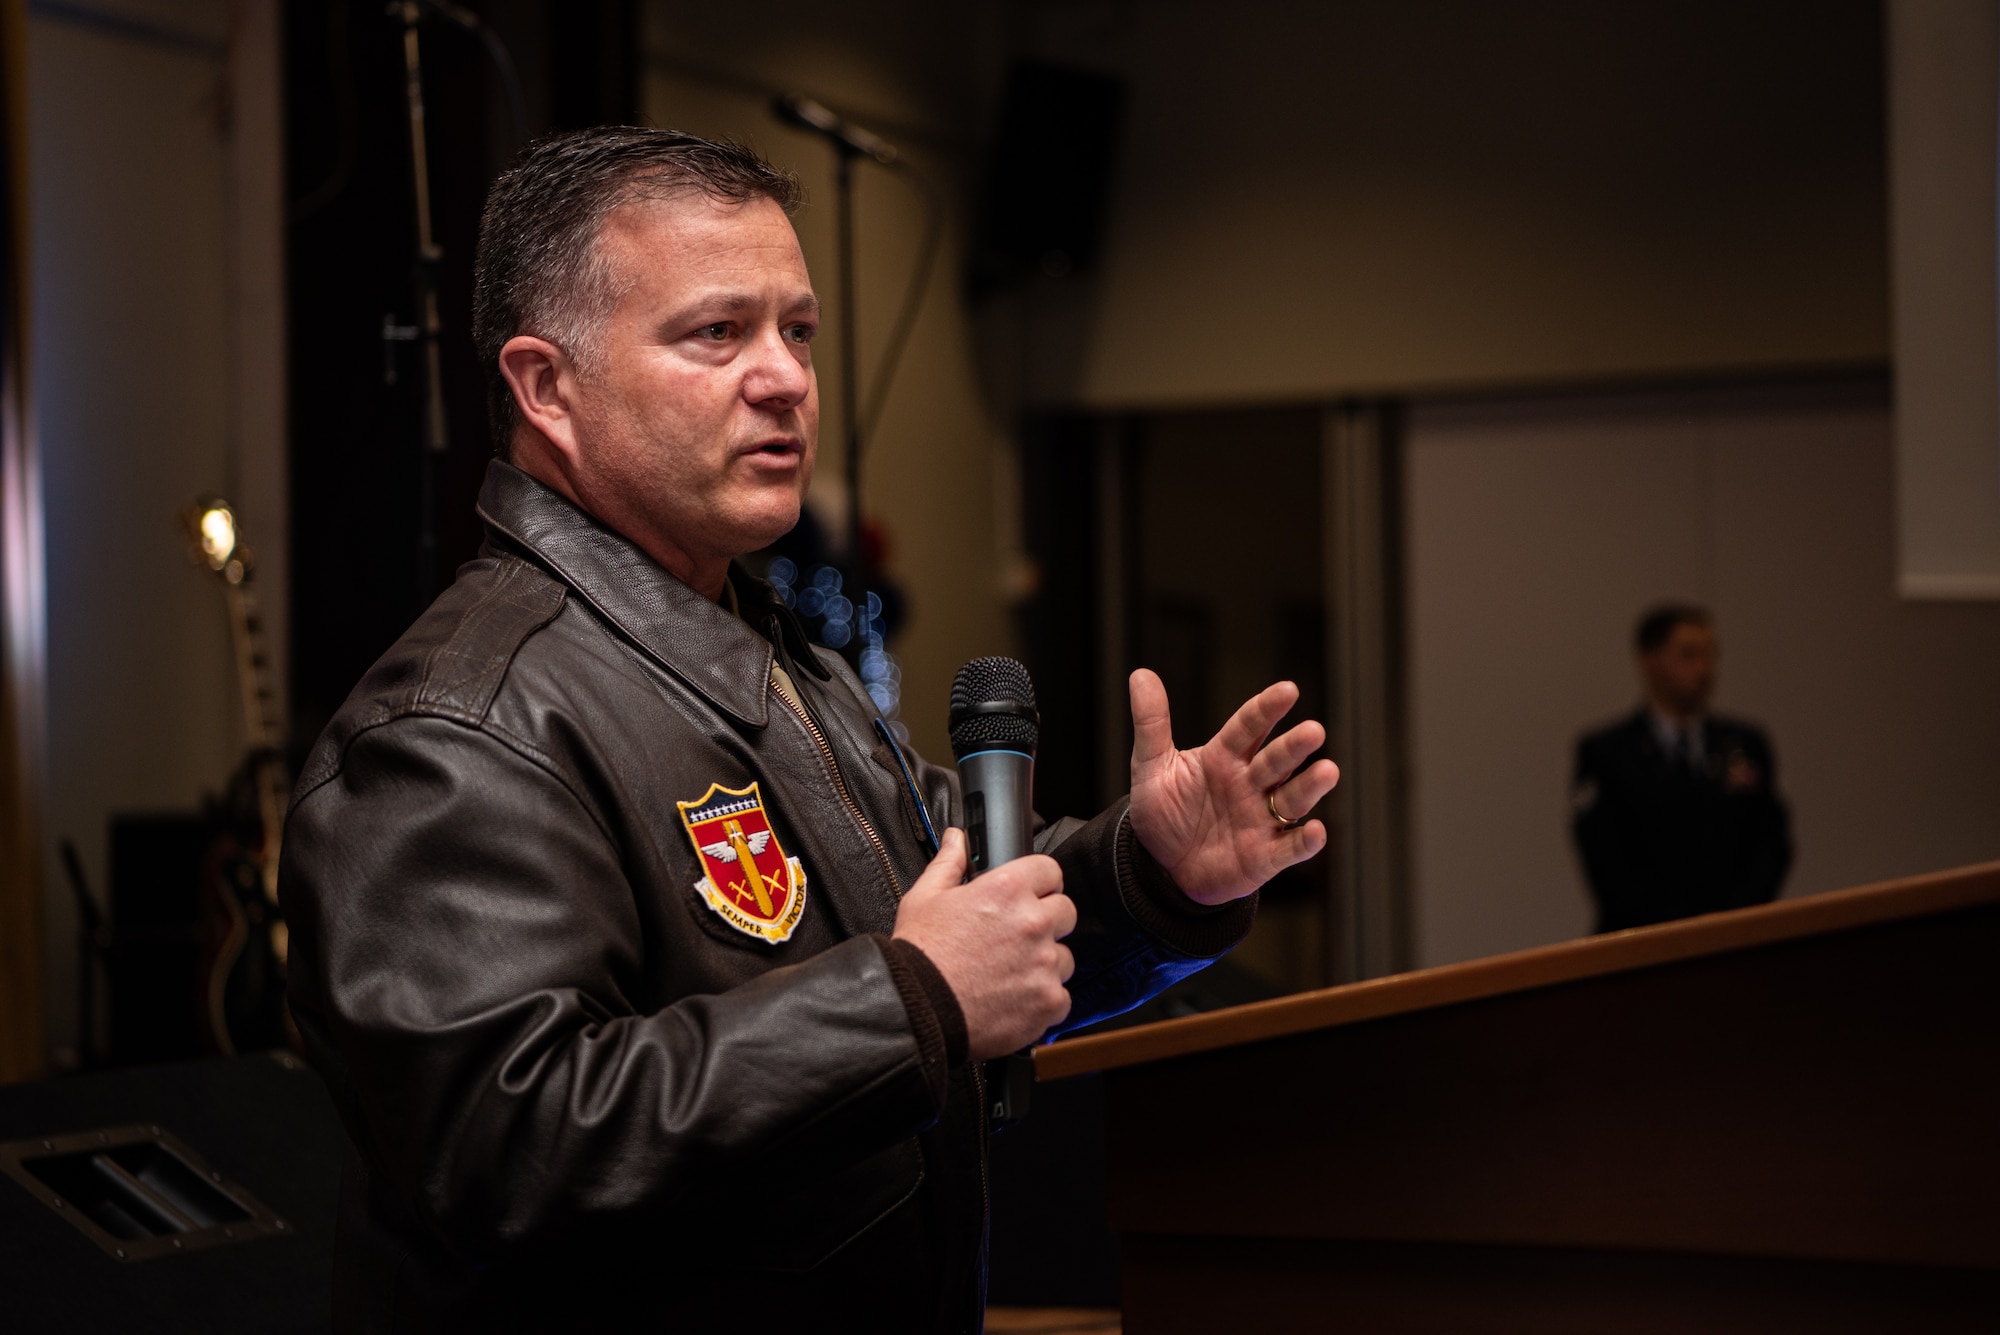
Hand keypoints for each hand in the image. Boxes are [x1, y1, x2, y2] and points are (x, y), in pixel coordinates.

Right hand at [892, 828, 1075, 1058]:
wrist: (915, 1010)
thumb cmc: (919, 956)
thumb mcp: (924, 898)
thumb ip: (949, 863)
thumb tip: (957, 839)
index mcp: (1006, 890)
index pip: (1050, 870)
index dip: (1039, 882)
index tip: (1031, 893)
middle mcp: (1032, 923)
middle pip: (1065, 911)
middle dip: (1046, 921)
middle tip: (1016, 937)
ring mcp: (1044, 964)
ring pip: (1063, 957)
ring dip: (1044, 963)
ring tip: (1010, 973)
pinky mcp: (1048, 1002)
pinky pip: (1061, 996)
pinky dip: (1042, 1000)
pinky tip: (1014, 999)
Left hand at [1127, 669, 1338, 906]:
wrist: (1161, 868)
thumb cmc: (1164, 813)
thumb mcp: (1152, 767)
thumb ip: (1151, 723)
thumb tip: (1140, 675)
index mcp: (1225, 757)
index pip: (1249, 728)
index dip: (1267, 709)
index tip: (1288, 690)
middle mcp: (1250, 784)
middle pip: (1276, 761)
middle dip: (1295, 746)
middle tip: (1313, 731)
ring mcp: (1261, 819)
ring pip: (1292, 799)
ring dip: (1310, 786)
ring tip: (1328, 771)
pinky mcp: (1266, 856)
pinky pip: (1290, 848)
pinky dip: (1305, 842)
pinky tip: (1317, 831)